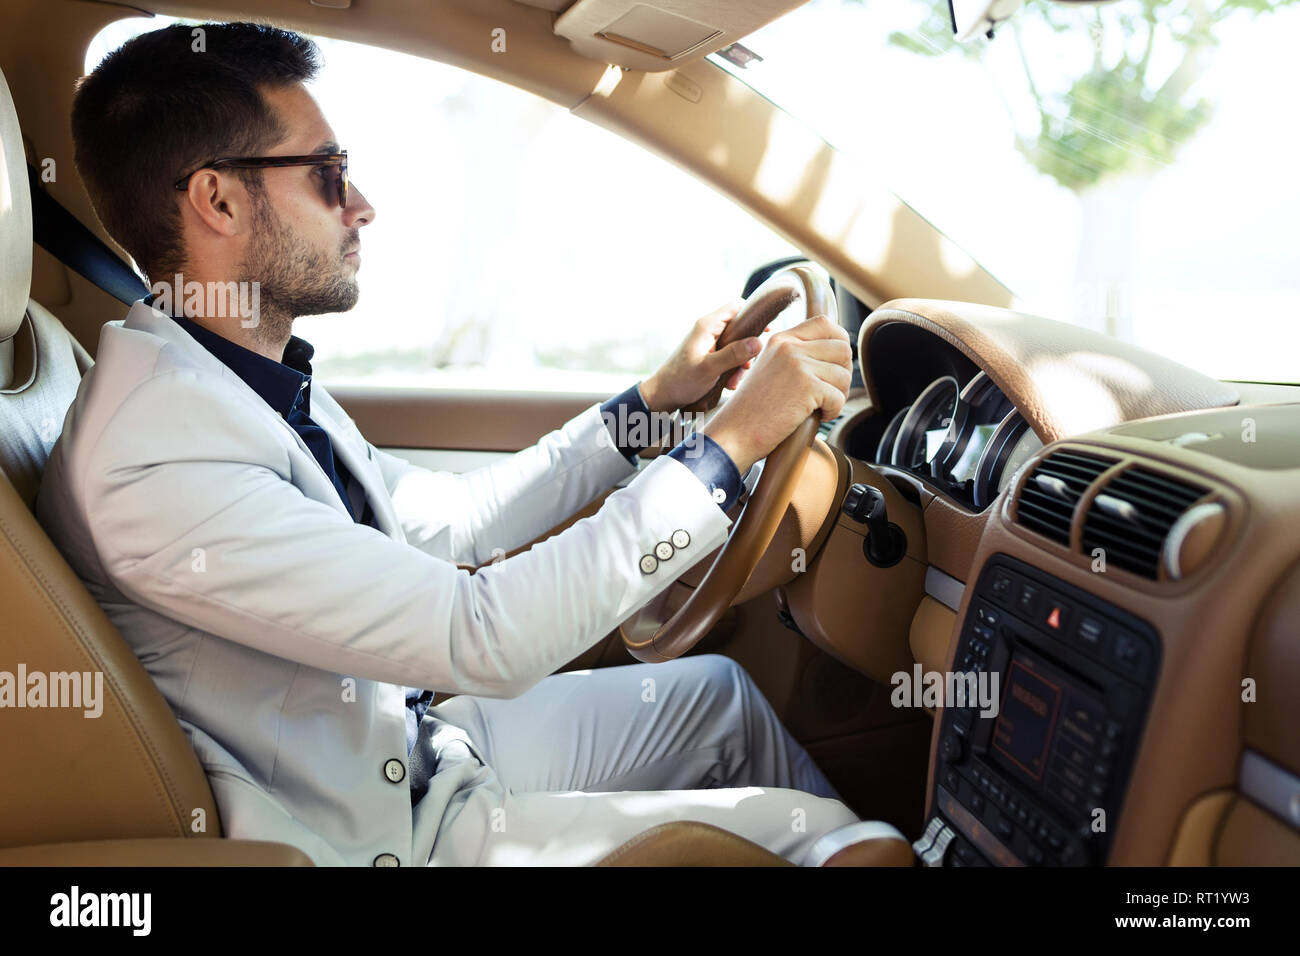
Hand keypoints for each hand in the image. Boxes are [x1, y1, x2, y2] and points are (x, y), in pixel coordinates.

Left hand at [639, 300, 765, 412]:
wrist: (662, 396)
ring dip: (739, 364)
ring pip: (737, 346)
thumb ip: (734, 354)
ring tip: (732, 382)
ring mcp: (709, 343)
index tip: (765, 331)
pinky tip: (727, 384)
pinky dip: (731, 370)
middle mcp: (709, 330)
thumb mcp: (709, 369)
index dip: (754, 315)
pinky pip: (729, 358)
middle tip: (745, 367)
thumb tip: (758, 342)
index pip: (737, 306)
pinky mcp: (709, 355)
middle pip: (741, 329)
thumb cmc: (680, 381)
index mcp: (707, 325)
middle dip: (747, 349)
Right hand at [698, 314, 852, 474]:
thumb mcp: (771, 370)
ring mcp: (797, 364)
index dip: (839, 342)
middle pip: (842, 348)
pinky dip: (833, 411)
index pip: (824, 323)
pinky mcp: (806, 386)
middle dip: (843, 373)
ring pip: (844, 374)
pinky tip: (817, 417)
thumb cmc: (753, 411)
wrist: (734, 434)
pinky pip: (839, 396)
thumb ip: (796, 357)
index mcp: (780, 340)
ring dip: (839, 395)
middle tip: (829, 393)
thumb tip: (837, 353)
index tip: (835, 365)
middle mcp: (788, 346)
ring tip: (820, 407)